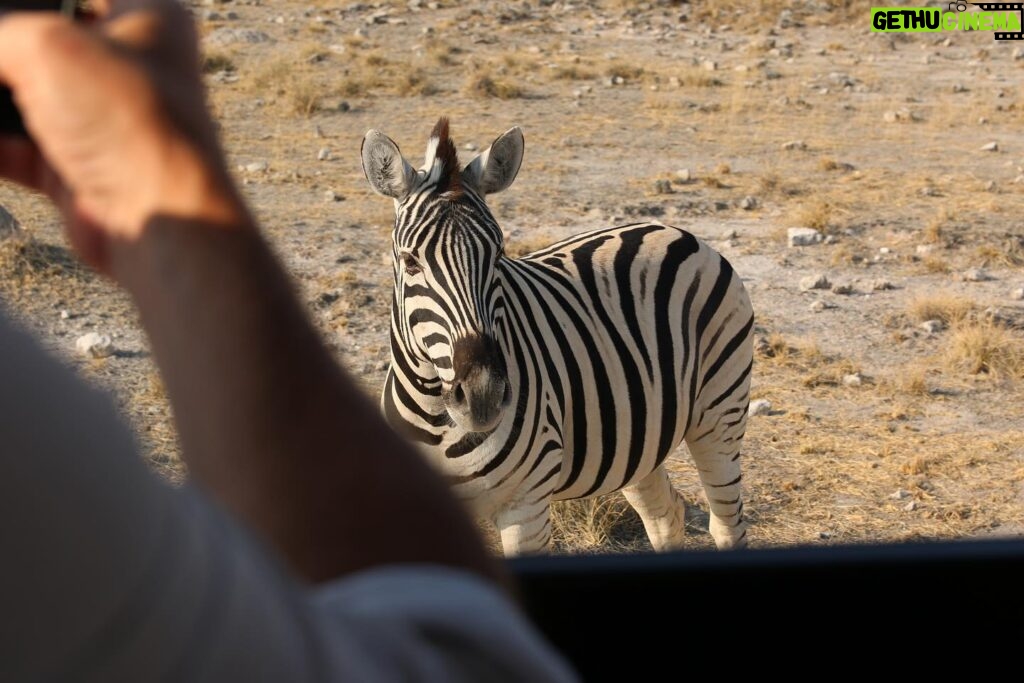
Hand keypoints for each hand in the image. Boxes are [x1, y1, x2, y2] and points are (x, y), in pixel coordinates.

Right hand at [0, 0, 245, 277]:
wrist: (162, 222)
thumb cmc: (129, 121)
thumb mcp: (47, 45)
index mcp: (147, 14)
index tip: (8, 14)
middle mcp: (128, 65)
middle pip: (40, 37)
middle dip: (3, 44)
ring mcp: (101, 120)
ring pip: (22, 93)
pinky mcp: (76, 169)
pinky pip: (14, 148)